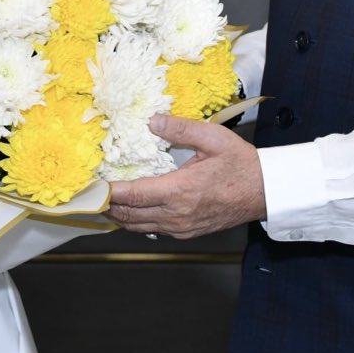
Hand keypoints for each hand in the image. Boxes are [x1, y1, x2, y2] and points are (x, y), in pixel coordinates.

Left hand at [105, 113, 265, 238]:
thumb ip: (180, 128)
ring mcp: (182, 227)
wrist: (266, 192)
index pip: (133, 196)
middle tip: (87, 196)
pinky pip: (154, 229)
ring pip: (139, 226)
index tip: (89, 189)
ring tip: (102, 203)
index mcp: (179, 191)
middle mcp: (177, 214)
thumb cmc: (242, 165)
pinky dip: (136, 221)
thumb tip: (153, 120)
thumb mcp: (213, 138)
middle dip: (106, 207)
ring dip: (119, 216)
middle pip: (129, 216)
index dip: (107, 194)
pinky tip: (131, 210)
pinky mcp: (188, 232)